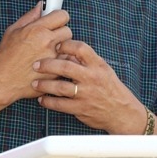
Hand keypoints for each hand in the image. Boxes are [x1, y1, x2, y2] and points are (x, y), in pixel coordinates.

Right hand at [0, 2, 72, 103]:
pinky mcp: (56, 71)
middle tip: (51, 38)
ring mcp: (53, 58)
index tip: (56, 21)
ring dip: (62, 49)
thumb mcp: (13, 31)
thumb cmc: (6, 56)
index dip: (59, 17)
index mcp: (37, 30)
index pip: (62, 15)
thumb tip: (40, 6)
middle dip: (61, 33)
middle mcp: (47, 42)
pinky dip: (60, 62)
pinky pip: (66, 62)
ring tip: (48, 53)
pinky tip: (50, 64)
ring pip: (68, 47)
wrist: (3, 80)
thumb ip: (29, 17)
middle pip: (67, 30)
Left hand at [32, 39, 149, 133]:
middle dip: (47, 64)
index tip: (54, 45)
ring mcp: (85, 94)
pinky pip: (60, 105)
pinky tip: (42, 99)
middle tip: (35, 64)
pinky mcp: (80, 109)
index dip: (65, 45)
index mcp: (97, 65)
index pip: (80, 48)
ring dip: (44, 85)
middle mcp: (91, 78)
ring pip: (60, 87)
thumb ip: (85, 60)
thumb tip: (66, 50)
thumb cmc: (110, 88)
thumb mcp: (103, 69)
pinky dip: (48, 102)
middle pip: (65, 67)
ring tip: (34, 83)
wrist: (121, 112)